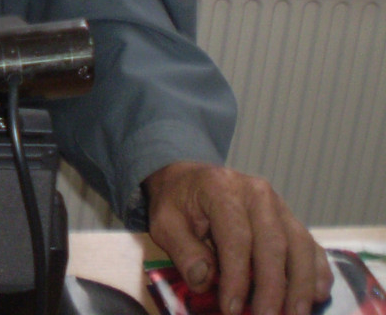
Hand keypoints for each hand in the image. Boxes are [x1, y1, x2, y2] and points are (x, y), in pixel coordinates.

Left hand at [144, 161, 330, 314]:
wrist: (191, 180)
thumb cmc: (178, 203)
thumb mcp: (165, 222)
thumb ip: (183, 250)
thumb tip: (204, 280)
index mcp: (222, 189)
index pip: (236, 237)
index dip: (237, 277)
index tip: (232, 309)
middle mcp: (257, 194)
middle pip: (274, 243)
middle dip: (273, 287)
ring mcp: (279, 205)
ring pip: (300, 245)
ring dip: (301, 285)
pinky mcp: (291, 219)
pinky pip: (311, 245)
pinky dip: (318, 271)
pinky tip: (317, 296)